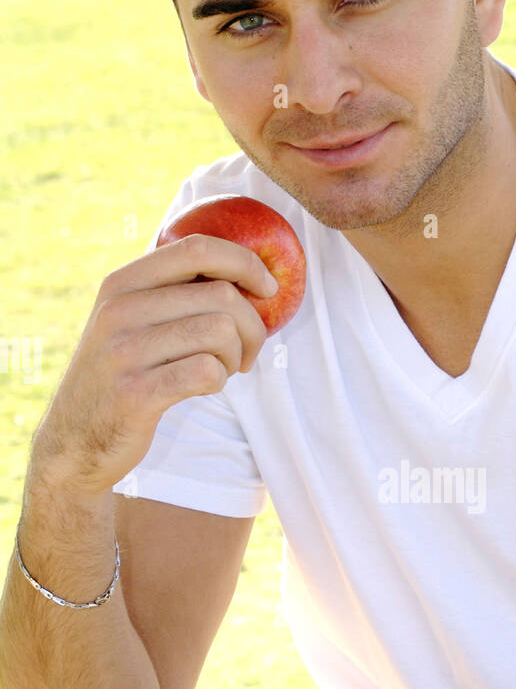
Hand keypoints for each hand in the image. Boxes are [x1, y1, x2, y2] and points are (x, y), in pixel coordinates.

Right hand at [30, 233, 275, 499]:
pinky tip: (203, 388)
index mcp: (122, 283)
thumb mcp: (130, 321)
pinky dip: (219, 381)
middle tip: (245, 354)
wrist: (75, 439)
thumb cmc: (121, 376)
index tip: (269, 288)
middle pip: (221, 295)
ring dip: (236, 357)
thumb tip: (247, 274)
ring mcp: (125, 352)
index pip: (197, 248)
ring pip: (221, 332)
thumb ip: (172, 293)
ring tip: (221, 371)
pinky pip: (208, 372)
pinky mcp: (137, 393)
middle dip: (252, 327)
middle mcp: (119, 310)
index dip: (246, 263)